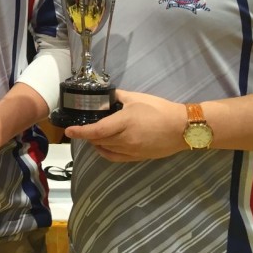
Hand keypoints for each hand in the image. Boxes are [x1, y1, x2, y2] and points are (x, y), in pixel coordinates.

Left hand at [64, 90, 186, 161]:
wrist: (183, 128)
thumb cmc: (160, 109)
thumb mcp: (136, 98)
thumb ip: (118, 96)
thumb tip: (105, 95)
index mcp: (124, 123)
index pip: (96, 131)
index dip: (80, 132)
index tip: (68, 130)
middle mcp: (125, 139)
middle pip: (98, 140)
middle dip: (87, 135)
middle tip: (81, 127)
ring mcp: (131, 151)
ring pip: (105, 149)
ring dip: (96, 143)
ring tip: (92, 134)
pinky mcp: (138, 157)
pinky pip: (115, 157)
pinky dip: (105, 152)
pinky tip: (103, 145)